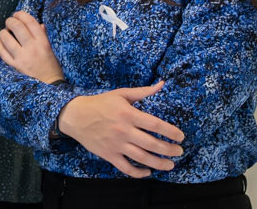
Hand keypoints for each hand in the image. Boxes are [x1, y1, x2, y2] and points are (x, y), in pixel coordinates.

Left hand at [0, 11, 63, 83]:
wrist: (50, 86)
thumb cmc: (51, 66)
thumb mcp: (50, 49)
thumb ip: (43, 35)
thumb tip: (38, 24)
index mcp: (43, 42)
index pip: (30, 22)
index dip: (21, 14)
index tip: (17, 14)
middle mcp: (32, 48)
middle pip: (17, 27)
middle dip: (10, 21)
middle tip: (9, 22)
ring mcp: (22, 57)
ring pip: (6, 38)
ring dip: (3, 32)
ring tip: (4, 33)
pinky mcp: (15, 66)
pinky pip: (2, 52)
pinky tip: (0, 43)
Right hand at [56, 82, 184, 177]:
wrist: (76, 116)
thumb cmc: (100, 103)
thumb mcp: (121, 94)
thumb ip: (143, 91)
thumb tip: (162, 84)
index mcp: (128, 114)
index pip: (155, 125)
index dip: (170, 132)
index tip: (181, 137)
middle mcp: (124, 131)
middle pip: (152, 144)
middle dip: (169, 150)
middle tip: (179, 152)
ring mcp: (116, 145)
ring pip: (142, 158)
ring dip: (159, 163)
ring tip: (170, 164)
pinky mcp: (109, 155)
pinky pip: (126, 168)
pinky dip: (138, 173)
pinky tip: (148, 172)